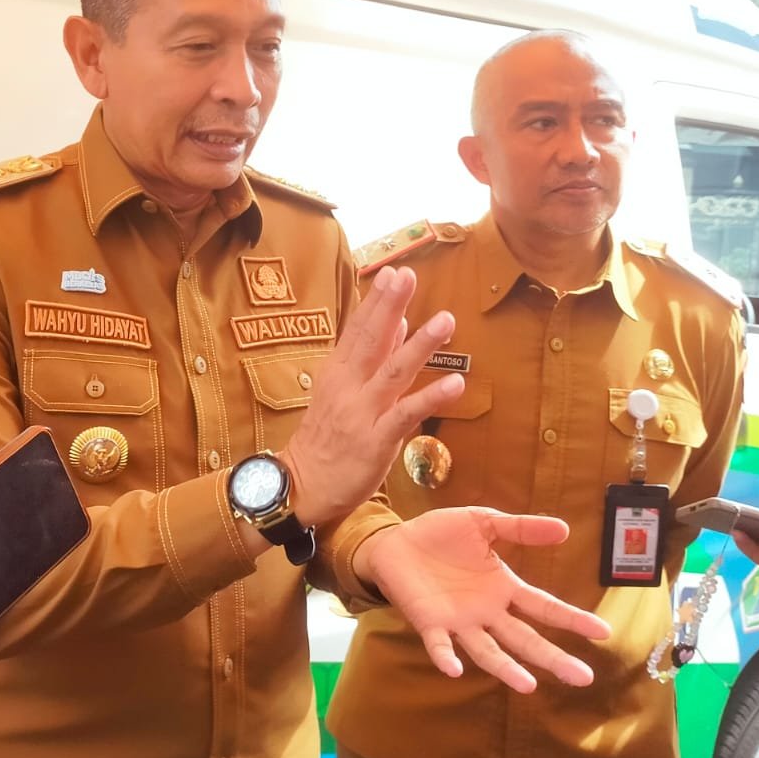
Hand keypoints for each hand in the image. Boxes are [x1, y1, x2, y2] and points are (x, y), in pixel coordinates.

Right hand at [281, 266, 463, 526]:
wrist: (303, 485)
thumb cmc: (326, 438)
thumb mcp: (341, 392)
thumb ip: (372, 357)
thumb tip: (399, 322)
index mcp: (338, 372)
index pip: (358, 329)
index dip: (377, 301)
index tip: (394, 272)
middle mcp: (348, 387)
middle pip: (370, 340)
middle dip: (389, 307)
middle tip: (406, 276)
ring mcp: (362, 413)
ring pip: (393, 372)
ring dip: (420, 345)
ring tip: (445, 319)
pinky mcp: (376, 440)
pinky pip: (406, 414)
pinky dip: (431, 397)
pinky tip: (456, 383)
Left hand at [353, 508, 612, 692]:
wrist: (395, 540)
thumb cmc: (441, 534)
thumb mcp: (484, 523)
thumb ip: (521, 528)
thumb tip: (564, 529)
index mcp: (503, 589)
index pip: (544, 608)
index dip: (571, 619)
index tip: (602, 632)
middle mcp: (486, 612)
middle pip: (525, 639)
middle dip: (552, 658)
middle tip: (583, 678)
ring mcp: (458, 622)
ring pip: (488, 651)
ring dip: (507, 668)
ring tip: (529, 685)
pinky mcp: (428, 623)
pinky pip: (438, 644)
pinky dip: (446, 657)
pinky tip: (456, 670)